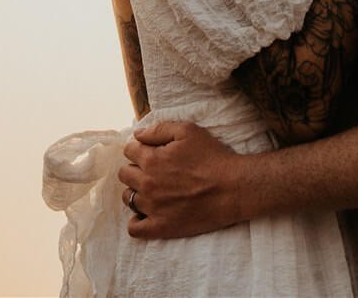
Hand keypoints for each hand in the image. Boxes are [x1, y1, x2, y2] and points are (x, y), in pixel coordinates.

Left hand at [118, 121, 244, 239]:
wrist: (232, 188)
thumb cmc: (212, 157)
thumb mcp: (188, 131)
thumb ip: (159, 130)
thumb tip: (137, 134)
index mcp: (151, 159)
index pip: (129, 150)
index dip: (140, 148)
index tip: (151, 152)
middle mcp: (147, 183)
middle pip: (124, 174)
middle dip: (135, 168)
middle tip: (153, 170)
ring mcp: (152, 207)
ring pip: (127, 198)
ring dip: (136, 192)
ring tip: (152, 190)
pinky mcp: (161, 227)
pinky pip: (134, 228)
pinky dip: (136, 221)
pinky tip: (146, 214)